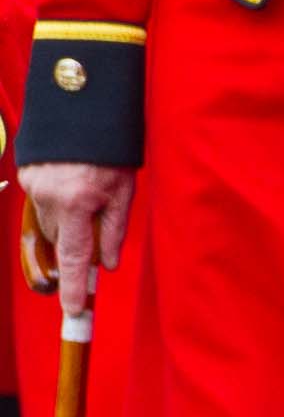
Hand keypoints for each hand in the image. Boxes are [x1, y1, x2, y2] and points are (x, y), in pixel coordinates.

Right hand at [19, 162, 135, 315]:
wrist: (82, 106)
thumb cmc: (112, 149)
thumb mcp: (124, 189)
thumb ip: (114, 230)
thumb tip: (107, 265)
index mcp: (77, 203)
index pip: (73, 256)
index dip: (73, 286)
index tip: (74, 310)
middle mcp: (49, 197)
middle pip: (59, 240)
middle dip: (74, 241)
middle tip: (92, 223)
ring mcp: (32, 186)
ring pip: (49, 221)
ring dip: (65, 219)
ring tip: (85, 192)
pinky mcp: (25, 175)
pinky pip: (40, 201)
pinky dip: (55, 200)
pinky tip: (70, 180)